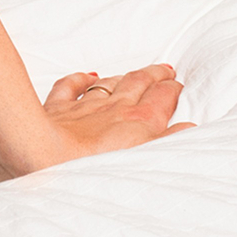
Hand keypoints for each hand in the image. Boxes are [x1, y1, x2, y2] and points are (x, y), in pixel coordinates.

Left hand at [34, 63, 194, 166]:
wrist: (46, 156)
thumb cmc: (97, 166)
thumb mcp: (146, 160)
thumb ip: (169, 142)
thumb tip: (190, 128)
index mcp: (139, 120)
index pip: (161, 97)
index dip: (172, 89)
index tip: (179, 84)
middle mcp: (114, 107)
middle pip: (137, 82)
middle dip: (154, 75)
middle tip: (166, 70)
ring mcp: (84, 105)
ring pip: (108, 83)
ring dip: (123, 77)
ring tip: (133, 74)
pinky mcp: (57, 108)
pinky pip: (70, 86)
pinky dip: (80, 79)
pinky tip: (86, 77)